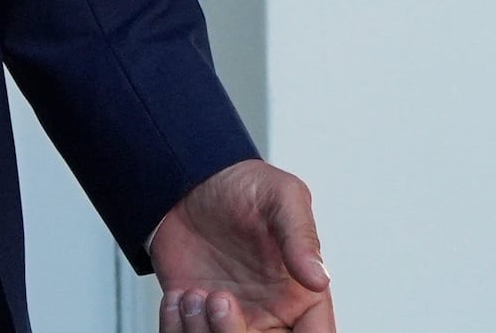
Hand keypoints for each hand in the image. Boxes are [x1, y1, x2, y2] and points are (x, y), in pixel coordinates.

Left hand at [150, 158, 333, 330]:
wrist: (188, 178)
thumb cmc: (242, 186)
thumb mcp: (281, 197)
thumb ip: (301, 237)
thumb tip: (318, 278)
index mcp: (300, 298)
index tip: (270, 326)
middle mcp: (267, 314)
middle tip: (220, 300)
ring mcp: (229, 318)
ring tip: (195, 294)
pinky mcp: (193, 315)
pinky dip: (177, 329)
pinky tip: (178, 297)